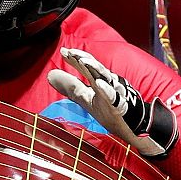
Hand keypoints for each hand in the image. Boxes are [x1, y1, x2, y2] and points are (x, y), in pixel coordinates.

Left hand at [46, 48, 177, 158]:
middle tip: (71, 52)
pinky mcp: (120, 105)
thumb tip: (50, 75)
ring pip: (105, 77)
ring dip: (93, 68)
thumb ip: (70, 86)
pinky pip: (114, 97)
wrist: (130, 128)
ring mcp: (115, 93)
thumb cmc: (109, 110)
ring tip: (81, 60)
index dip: (75, 59)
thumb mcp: (85, 98)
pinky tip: (98, 84)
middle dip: (83, 59)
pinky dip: (106, 90)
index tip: (63, 51)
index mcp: (98, 81)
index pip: (86, 67)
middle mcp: (107, 84)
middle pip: (95, 68)